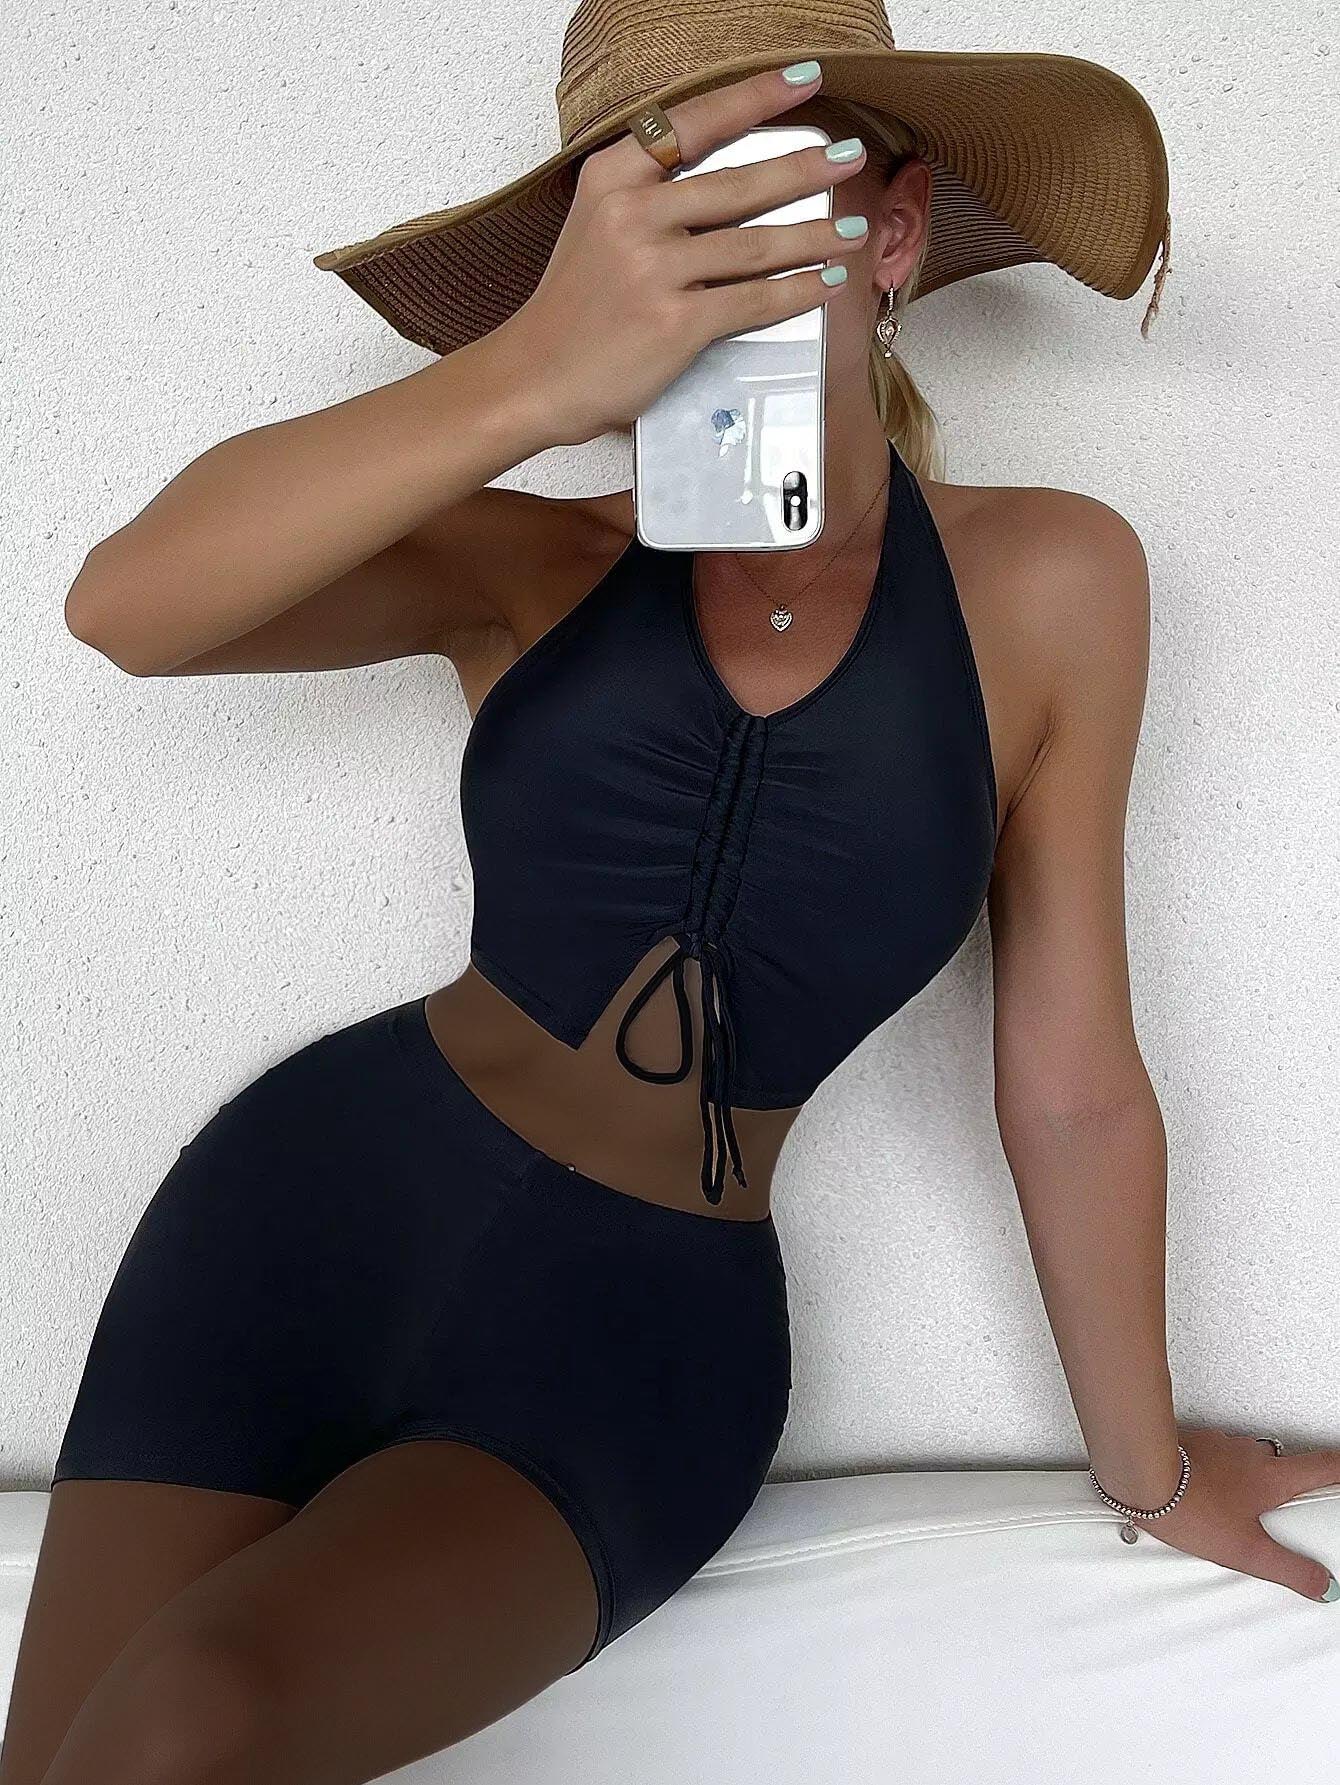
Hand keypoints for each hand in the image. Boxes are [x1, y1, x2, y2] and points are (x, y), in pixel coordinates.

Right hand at [496, 62, 869, 445]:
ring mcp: (655, 269)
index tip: (805, 79)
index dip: (756, 98)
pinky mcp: (676, 323)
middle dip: (805, 170)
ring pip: (756, 245)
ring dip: (814, 237)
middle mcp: (634, 215)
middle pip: (739, 185)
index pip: (696, 124)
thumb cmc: (574, 308)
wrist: (537, 377)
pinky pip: (753, 301)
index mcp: (613, 178)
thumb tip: (728, 185)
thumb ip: (649, 195)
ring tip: (851, 230)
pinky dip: (796, 292)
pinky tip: (823, 282)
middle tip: (848, 157)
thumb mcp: (595, 225)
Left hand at [1129, 1425, 1339, 1600]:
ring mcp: (1219, 1445)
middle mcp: (1248, 1453)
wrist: (1139, 1472)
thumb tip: (1321, 1584)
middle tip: (1285, 1503)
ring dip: (1249, 1476)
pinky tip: (1204, 1491)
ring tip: (1237, 1505)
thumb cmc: (1188, 1505)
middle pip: (1283, 1462)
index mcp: (1271, 1476)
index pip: (1323, 1466)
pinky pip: (1216, 1456)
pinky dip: (1218, 1472)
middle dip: (1288, 1481)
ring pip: (1246, 1457)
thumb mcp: (1246, 1550)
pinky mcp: (1193, 1444)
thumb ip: (1288, 1569)